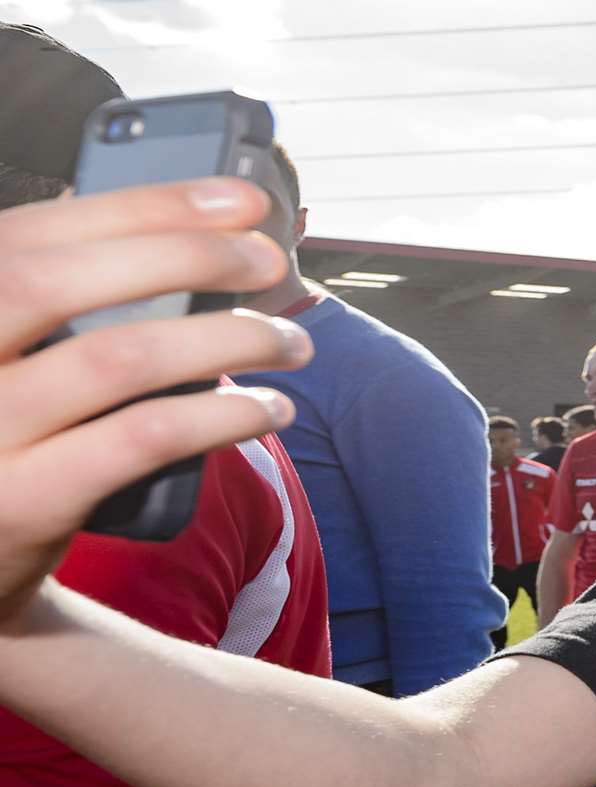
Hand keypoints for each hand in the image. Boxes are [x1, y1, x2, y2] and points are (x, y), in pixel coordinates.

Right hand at [0, 178, 304, 628]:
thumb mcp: (7, 353)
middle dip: (185, 256)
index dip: (146, 205)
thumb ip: (53, 293)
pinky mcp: (23, 500)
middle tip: (269, 261)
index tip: (241, 198)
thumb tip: (170, 223)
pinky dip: (221, 417)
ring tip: (288, 342)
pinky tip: (269, 408)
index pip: (34, 231)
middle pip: (60, 283)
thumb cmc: (6, 432)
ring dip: (224, 340)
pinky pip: (142, 439)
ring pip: (116, 359)